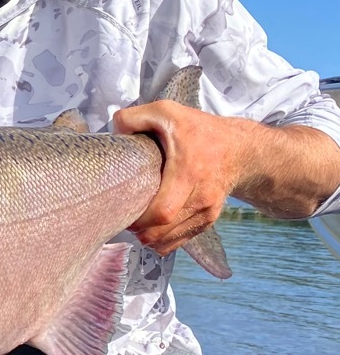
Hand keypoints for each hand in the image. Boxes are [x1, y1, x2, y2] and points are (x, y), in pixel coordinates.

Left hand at [112, 101, 247, 255]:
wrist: (239, 149)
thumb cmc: (199, 130)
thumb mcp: (167, 111)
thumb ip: (134, 117)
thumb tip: (115, 132)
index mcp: (189, 172)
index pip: (163, 212)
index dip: (139, 220)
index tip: (123, 211)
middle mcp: (201, 197)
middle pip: (163, 231)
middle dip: (138, 230)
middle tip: (124, 217)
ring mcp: (207, 212)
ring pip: (169, 240)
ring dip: (147, 237)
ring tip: (136, 221)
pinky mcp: (207, 220)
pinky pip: (179, 242)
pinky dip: (161, 240)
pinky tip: (151, 227)